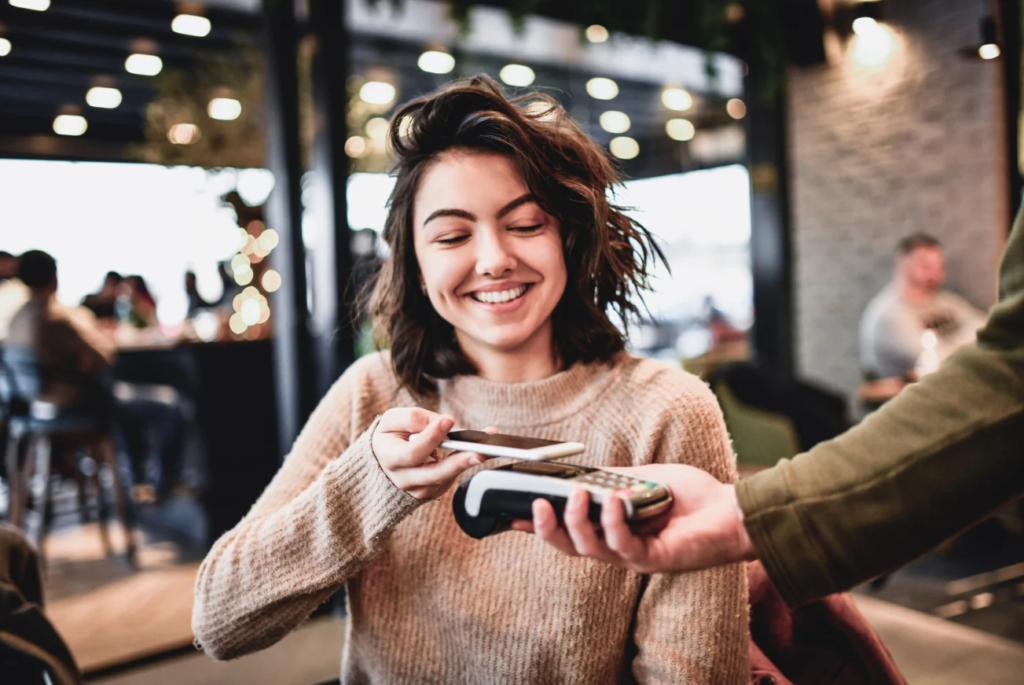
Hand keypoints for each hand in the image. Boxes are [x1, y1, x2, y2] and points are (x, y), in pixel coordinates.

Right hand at [371, 408, 487, 499]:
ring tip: (487, 447)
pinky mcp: (434, 490)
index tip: (448, 420)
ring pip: (446, 478)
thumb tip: (440, 423)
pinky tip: (480, 449)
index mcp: (390, 459)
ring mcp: (419, 489)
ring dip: (468, 462)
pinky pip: (452, 478)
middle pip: (434, 474)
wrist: (386, 457)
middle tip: (479, 452)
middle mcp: (404, 479)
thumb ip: (414, 418)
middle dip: (458, 463)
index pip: (413, 451)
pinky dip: (466, 463)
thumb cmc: (391, 436)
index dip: (431, 437)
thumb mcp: (393, 420)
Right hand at [510, 464, 756, 572]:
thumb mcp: (642, 480)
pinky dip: (612, 522)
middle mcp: (618, 548)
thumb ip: (612, 480)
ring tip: (575, 495)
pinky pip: (622, 545)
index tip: (512, 512)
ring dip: (576, 522)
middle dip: (547, 528)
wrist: (732, 510)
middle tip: (536, 504)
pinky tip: (613, 502)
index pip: (568, 531)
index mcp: (611, 530)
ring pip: (589, 549)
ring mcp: (634, 556)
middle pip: (570, 547)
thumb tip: (580, 473)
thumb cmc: (691, 496)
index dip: (540, 525)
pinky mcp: (653, 559)